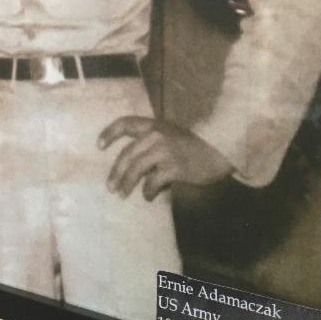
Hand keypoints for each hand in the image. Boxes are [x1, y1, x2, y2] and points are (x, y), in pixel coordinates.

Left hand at [97, 116, 231, 200]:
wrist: (221, 151)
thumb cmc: (196, 146)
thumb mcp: (172, 136)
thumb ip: (152, 146)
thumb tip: (134, 172)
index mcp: (155, 124)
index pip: (125, 123)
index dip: (110, 133)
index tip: (99, 146)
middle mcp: (157, 134)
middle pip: (127, 154)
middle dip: (116, 172)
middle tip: (111, 187)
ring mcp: (165, 150)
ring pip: (136, 169)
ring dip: (127, 184)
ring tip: (122, 194)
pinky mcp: (174, 167)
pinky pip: (152, 183)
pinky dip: (148, 192)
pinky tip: (149, 196)